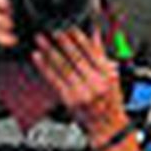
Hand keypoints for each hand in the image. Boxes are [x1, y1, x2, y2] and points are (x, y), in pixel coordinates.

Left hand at [32, 26, 125, 140]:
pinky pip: (53, 79)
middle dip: (62, 42)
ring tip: (41, 40)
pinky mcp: (68, 99)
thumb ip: (101, 53)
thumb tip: (94, 32)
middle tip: (52, 30)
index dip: (79, 38)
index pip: (91, 52)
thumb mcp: (112, 74)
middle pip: (75, 58)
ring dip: (49, 51)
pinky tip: (38, 57)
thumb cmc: (109, 99)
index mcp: (106, 74)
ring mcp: (81, 92)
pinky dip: (44, 67)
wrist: (105, 124)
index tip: (70, 27)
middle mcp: (94, 83)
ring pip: (62, 67)